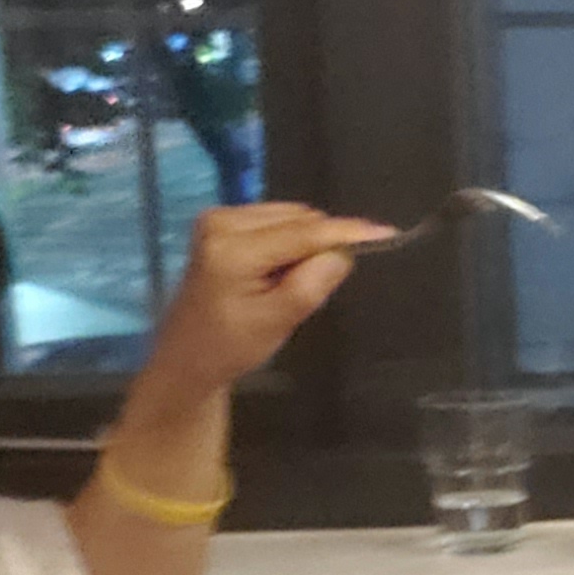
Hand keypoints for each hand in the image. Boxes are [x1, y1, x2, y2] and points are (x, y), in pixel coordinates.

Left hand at [135, 202, 395, 391]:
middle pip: (298, 218)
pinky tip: (281, 269)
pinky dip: (290, 240)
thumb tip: (343, 253)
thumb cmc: (229, 347)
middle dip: (322, 243)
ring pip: (290, 217)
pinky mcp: (220, 221)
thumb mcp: (276, 322)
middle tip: (322, 283)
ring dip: (306, 242)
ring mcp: (218, 218)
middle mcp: (222, 221)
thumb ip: (310, 285)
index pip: (303, 232)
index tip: (387, 233)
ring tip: (293, 281)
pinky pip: (275, 220)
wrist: (186, 357)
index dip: (347, 232)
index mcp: (232, 249)